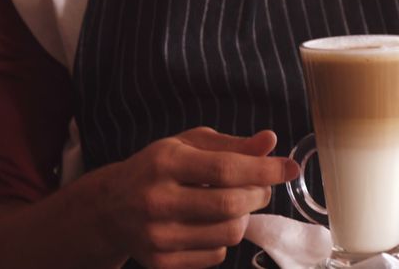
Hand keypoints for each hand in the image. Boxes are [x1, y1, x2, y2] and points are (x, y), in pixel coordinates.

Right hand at [95, 127, 298, 268]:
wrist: (108, 209)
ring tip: (233, 205)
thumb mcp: (188, 144)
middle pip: (231, 205)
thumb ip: (232, 145)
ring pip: (228, 234)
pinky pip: (216, 256)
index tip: (289, 167)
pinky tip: (209, 225)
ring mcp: (157, 236)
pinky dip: (223, 240)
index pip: (226, 168)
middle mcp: (157, 200)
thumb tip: (271, 142)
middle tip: (259, 188)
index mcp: (165, 163)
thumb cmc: (156, 169)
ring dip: (243, 218)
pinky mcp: (161, 263)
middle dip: (258, 195)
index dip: (264, 169)